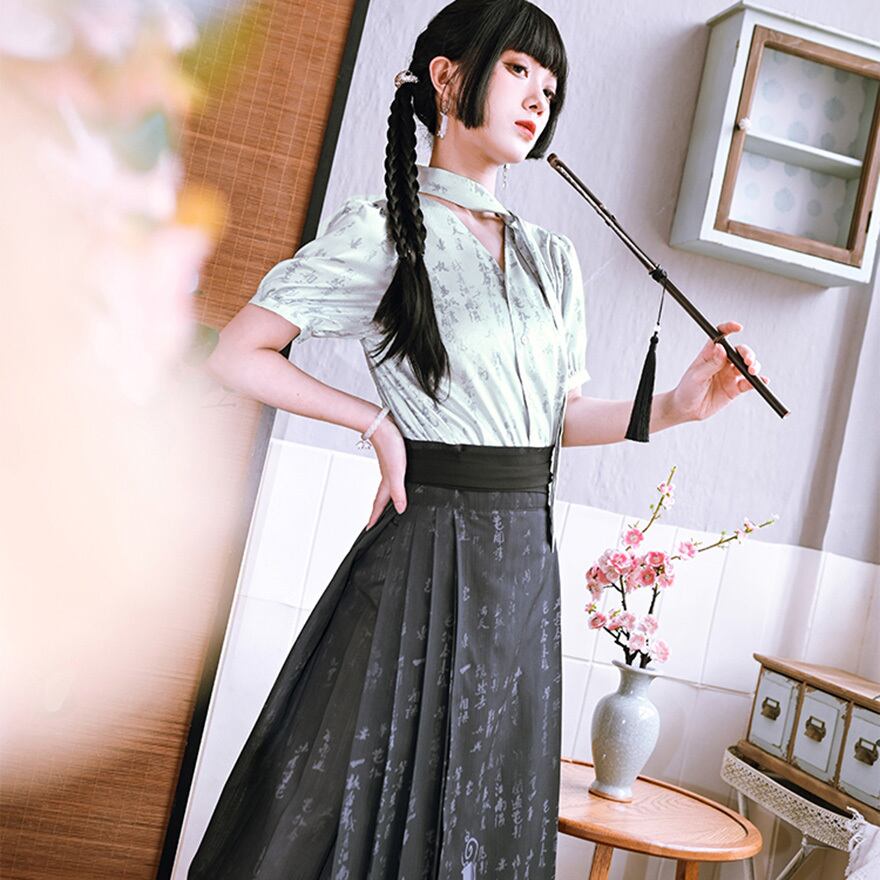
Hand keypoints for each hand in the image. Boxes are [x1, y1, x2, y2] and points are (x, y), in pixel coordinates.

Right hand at [365, 414, 407, 528]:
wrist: (382, 424)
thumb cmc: (389, 444)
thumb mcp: (397, 472)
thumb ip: (398, 491)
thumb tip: (400, 509)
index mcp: (387, 481)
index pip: (380, 503)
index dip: (375, 517)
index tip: (369, 527)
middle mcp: (387, 475)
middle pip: (381, 496)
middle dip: (378, 509)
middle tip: (375, 519)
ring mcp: (389, 466)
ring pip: (386, 486)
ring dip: (385, 495)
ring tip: (386, 503)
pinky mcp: (393, 457)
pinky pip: (391, 475)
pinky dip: (391, 481)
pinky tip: (396, 477)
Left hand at [670, 321, 769, 422]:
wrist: (686, 410)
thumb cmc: (687, 390)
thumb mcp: (697, 376)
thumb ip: (711, 364)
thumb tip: (721, 348)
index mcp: (709, 354)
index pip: (720, 336)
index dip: (729, 329)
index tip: (738, 327)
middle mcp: (722, 362)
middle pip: (739, 351)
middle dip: (747, 353)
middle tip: (748, 361)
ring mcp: (729, 374)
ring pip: (747, 365)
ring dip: (753, 366)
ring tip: (752, 371)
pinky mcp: (735, 388)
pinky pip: (748, 383)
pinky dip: (757, 381)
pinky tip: (762, 381)